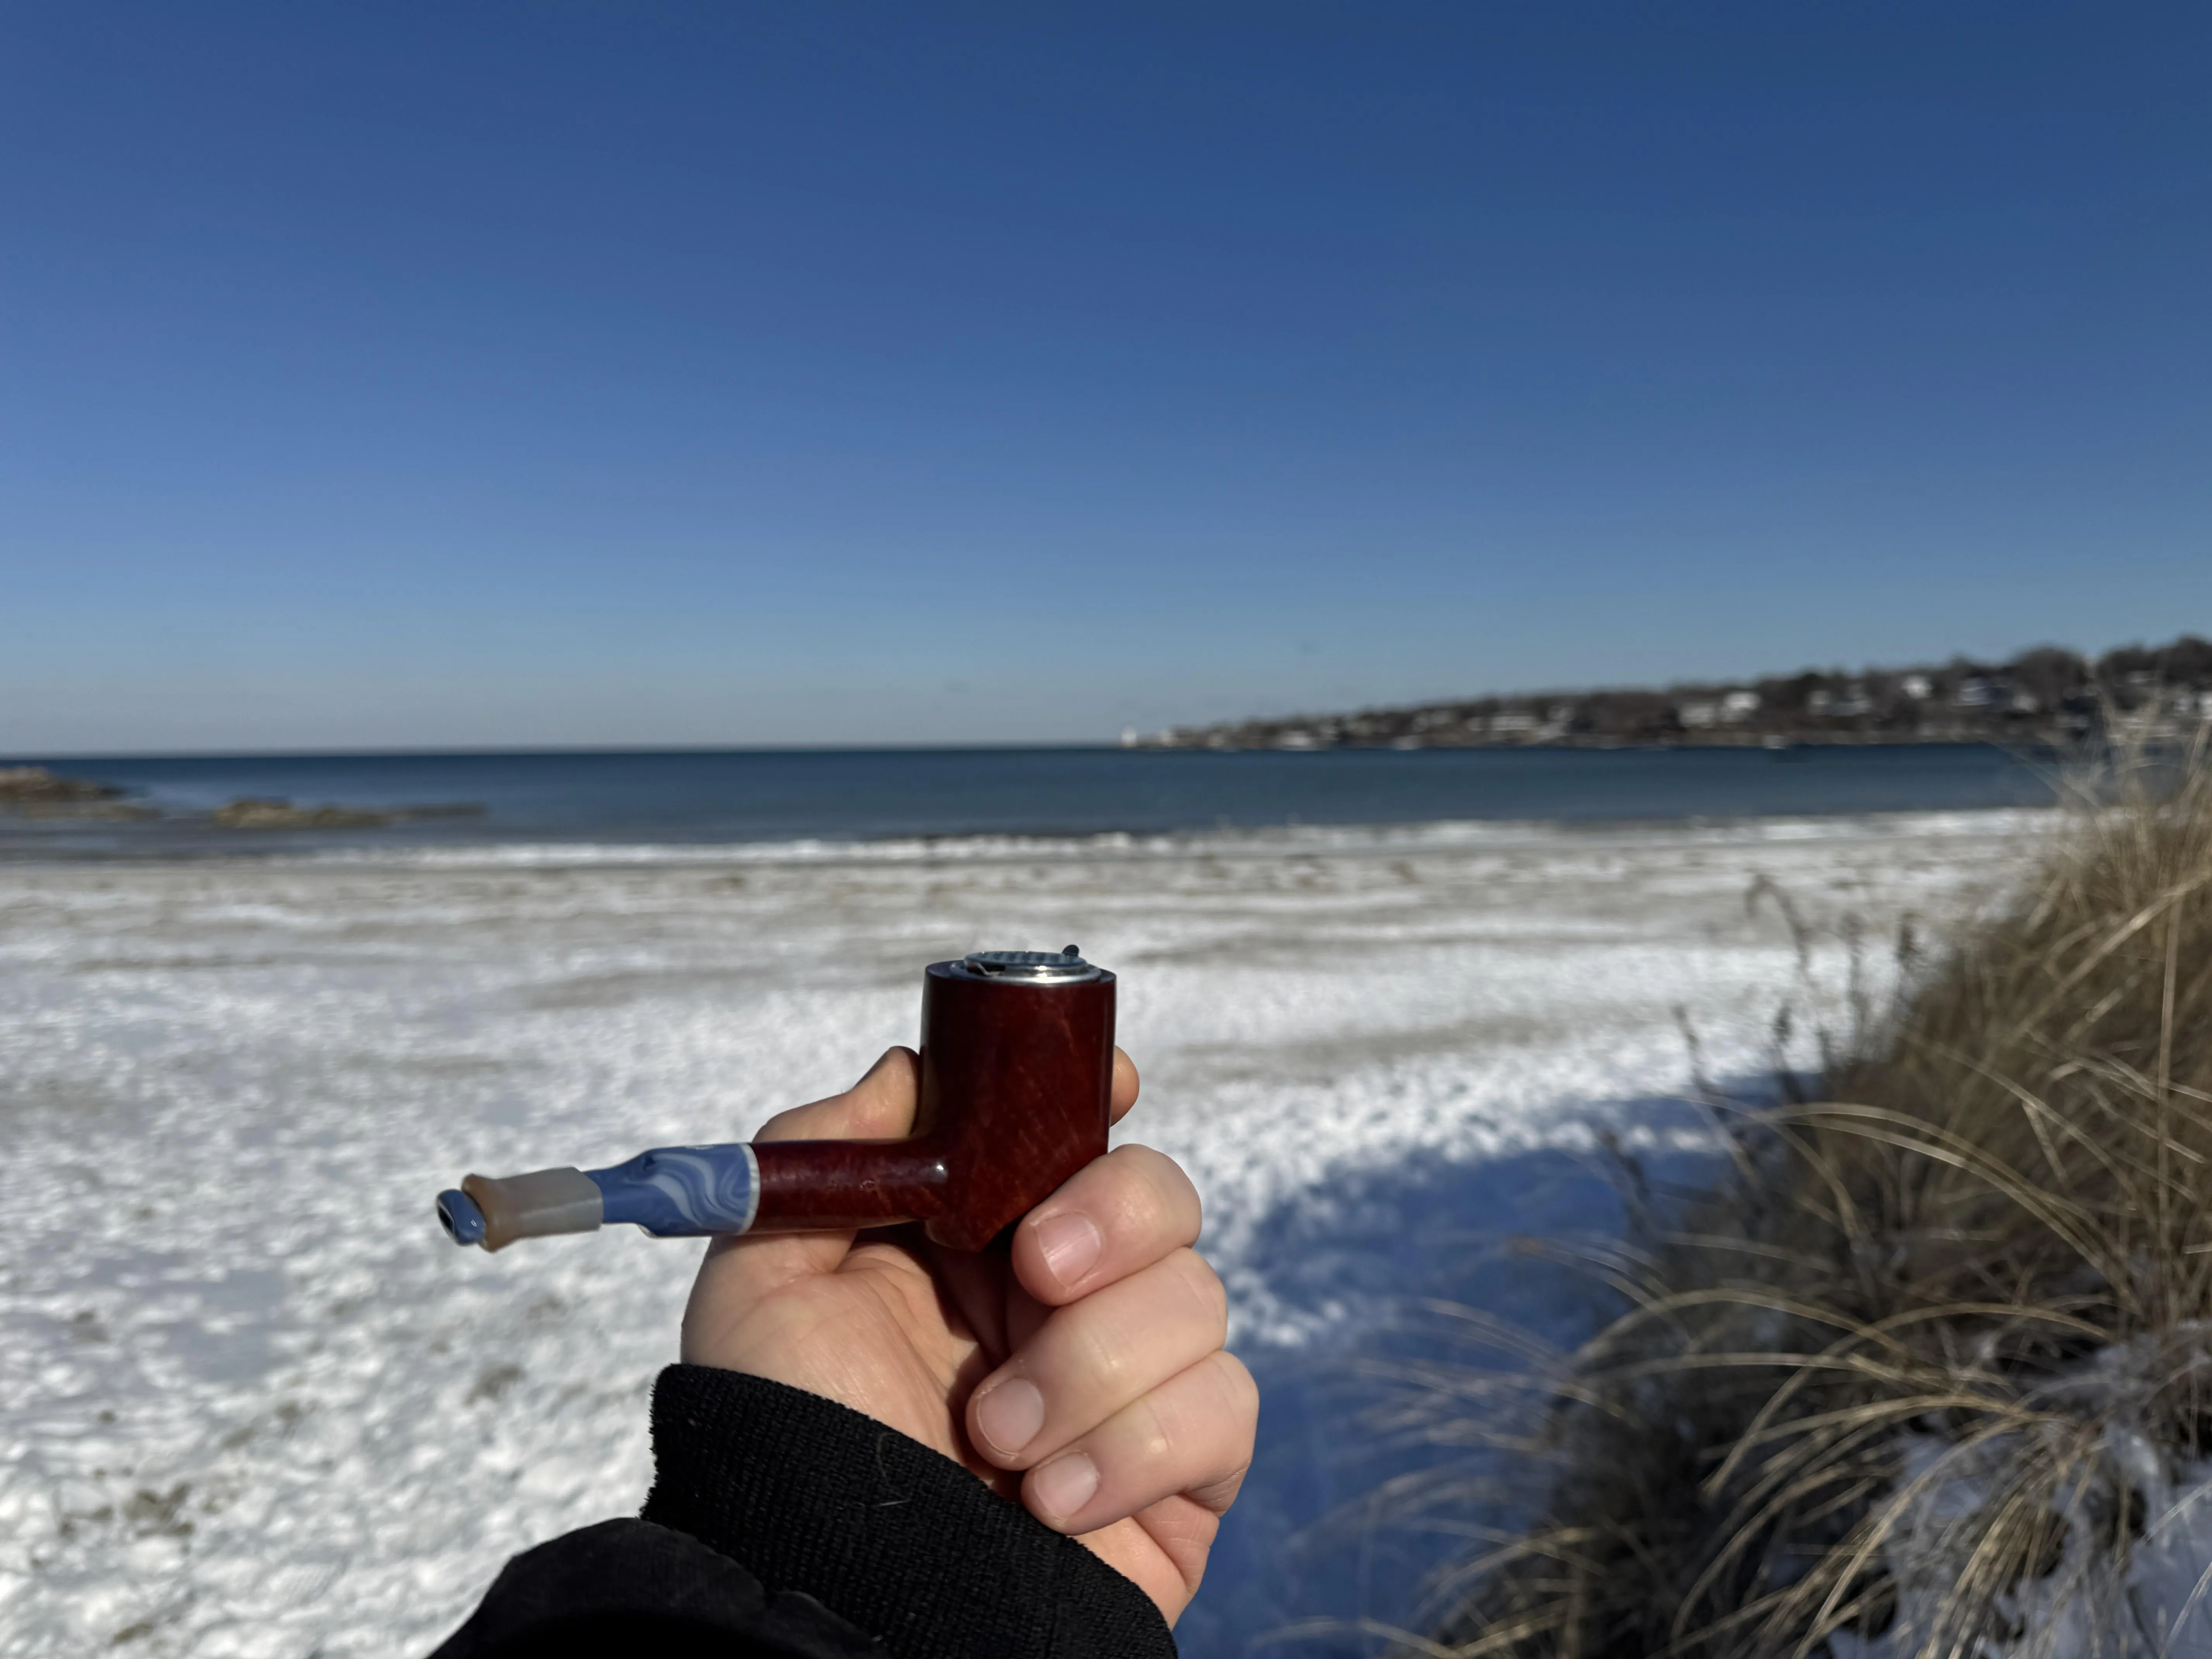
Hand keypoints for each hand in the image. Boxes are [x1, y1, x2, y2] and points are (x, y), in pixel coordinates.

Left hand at [680, 1046, 1256, 1625]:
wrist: (826, 1606)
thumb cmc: (783, 1448)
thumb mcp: (762, 1278)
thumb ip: (824, 1150)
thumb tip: (910, 1067)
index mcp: (976, 1244)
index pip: (1075, 1136)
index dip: (1097, 1098)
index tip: (1101, 1086)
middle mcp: (1061, 1306)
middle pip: (1163, 1194)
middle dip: (1112, 1216)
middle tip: (1034, 1272)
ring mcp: (1128, 1389)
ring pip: (1199, 1298)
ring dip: (1091, 1366)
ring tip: (997, 1438)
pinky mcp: (1181, 1476)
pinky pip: (1225, 1408)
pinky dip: (1136, 1451)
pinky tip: (1051, 1504)